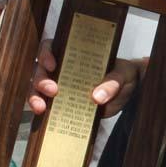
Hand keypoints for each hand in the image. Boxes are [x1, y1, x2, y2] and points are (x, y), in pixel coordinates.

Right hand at [28, 40, 144, 118]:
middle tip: (53, 90)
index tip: (52, 65)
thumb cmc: (124, 76)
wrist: (130, 93)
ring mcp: (60, 88)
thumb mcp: (123, 75)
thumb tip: (96, 97)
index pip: (51, 47)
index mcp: (73, 54)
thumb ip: (112, 83)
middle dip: (41, 80)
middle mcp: (62, 69)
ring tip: (41, 108)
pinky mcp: (62, 105)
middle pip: (39, 71)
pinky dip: (44, 114)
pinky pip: (48, 109)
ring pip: (37, 90)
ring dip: (35, 98)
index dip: (46, 54)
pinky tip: (45, 118)